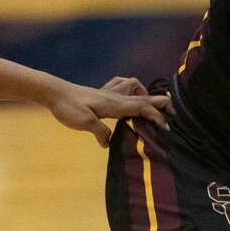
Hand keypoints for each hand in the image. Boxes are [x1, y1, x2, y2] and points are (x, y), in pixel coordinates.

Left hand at [47, 76, 172, 147]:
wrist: (55, 92)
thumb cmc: (68, 107)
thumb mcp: (84, 123)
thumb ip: (100, 132)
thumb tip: (108, 143)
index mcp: (115, 104)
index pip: (143, 107)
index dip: (157, 116)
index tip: (168, 127)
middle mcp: (116, 97)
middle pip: (144, 97)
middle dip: (160, 104)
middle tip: (174, 113)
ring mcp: (109, 94)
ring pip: (134, 88)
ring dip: (145, 95)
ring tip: (149, 107)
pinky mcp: (101, 94)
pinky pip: (121, 87)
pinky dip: (129, 90)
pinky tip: (126, 97)